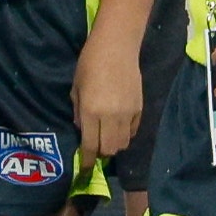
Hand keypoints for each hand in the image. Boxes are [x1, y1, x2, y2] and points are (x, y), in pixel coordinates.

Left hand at [71, 31, 145, 177]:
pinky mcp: (140, 108)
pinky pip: (133, 131)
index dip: (87, 161)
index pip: (90, 146)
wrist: (117, 47)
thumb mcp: (76, 88)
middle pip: (109, 149)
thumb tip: (83, 130)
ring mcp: (128, 113)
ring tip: (107, 137)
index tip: (84, 168)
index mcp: (92, 112)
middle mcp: (111, 117)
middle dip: (100, 153)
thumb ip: (79, 113)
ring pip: (123, 143)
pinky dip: (126, 134)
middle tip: (94, 147)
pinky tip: (119, 127)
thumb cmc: (90, 63)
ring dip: (114, 145)